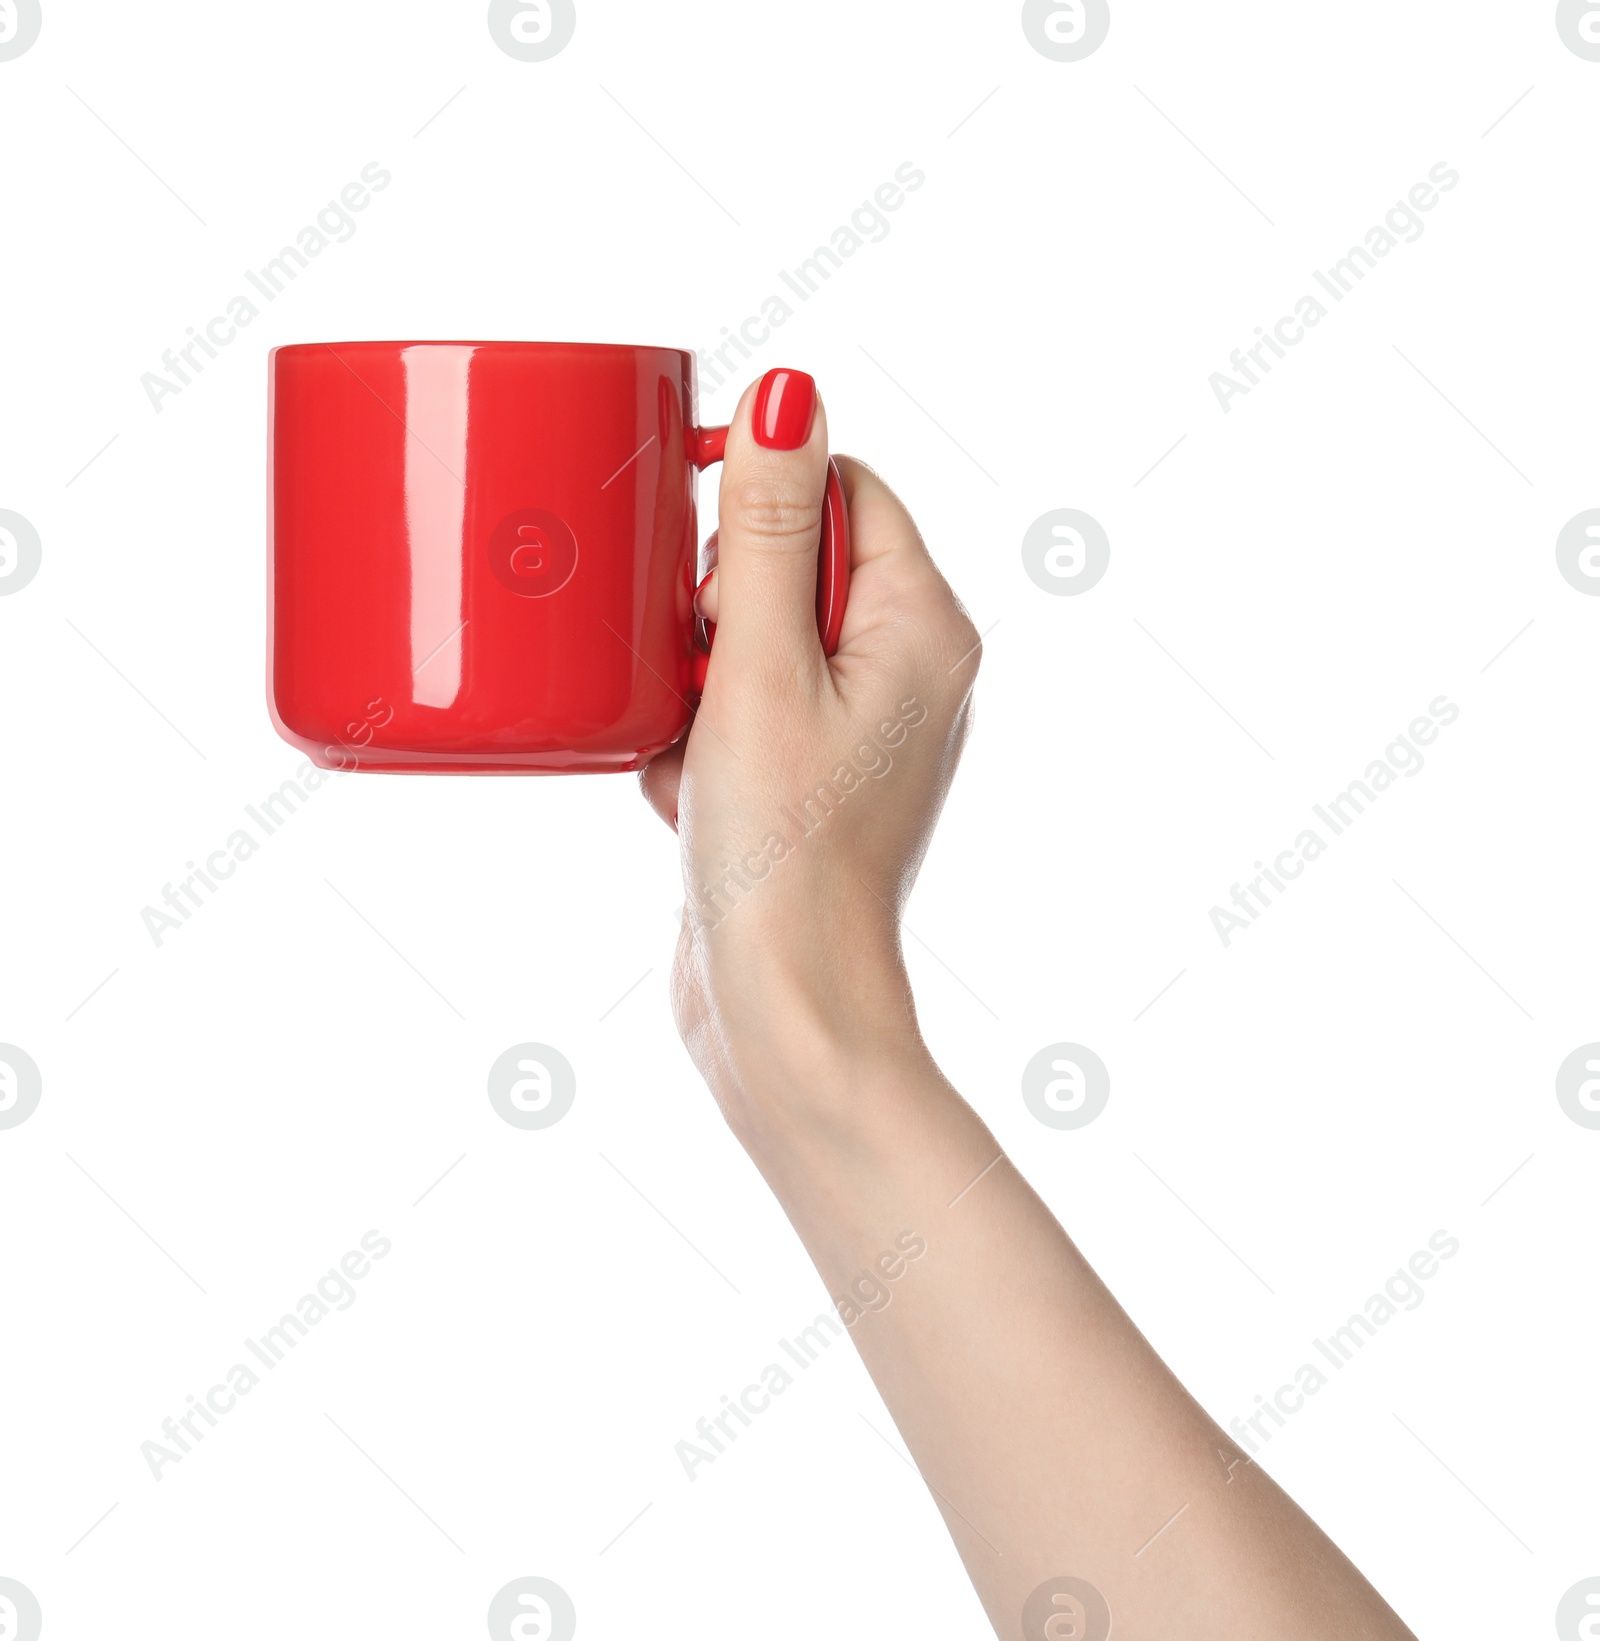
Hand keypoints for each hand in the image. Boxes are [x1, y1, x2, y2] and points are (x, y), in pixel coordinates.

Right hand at [637, 368, 981, 1126]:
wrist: (781, 1007)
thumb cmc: (784, 847)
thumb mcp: (761, 665)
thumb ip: (768, 526)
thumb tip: (792, 392)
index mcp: (922, 628)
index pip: (845, 489)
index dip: (760, 500)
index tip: (701, 557)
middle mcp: (905, 674)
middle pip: (791, 564)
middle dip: (719, 610)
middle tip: (705, 672)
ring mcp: (856, 735)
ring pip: (750, 645)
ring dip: (695, 682)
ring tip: (694, 746)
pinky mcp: (806, 786)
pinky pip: (735, 716)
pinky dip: (694, 742)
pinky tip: (688, 794)